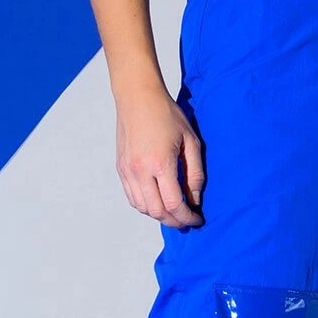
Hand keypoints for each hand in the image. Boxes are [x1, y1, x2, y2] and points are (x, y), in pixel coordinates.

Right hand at [115, 86, 204, 227]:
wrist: (137, 96)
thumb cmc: (167, 114)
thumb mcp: (191, 141)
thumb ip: (195, 173)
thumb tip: (195, 200)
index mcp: (160, 163)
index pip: (173, 204)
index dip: (187, 217)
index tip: (197, 220)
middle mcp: (140, 170)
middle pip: (156, 212)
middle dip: (174, 221)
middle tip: (187, 220)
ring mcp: (127, 170)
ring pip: (142, 208)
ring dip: (159, 215)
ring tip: (174, 212)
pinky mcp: (120, 168)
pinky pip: (132, 197)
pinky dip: (146, 206)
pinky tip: (158, 201)